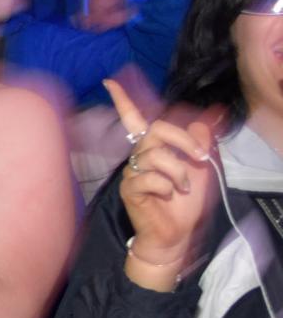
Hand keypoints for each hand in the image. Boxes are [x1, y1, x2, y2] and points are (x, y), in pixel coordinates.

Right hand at [104, 79, 220, 283]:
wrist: (177, 235)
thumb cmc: (185, 204)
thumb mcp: (201, 169)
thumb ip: (202, 143)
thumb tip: (208, 120)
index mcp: (153, 149)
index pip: (135, 119)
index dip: (123, 100)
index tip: (110, 82)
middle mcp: (138, 156)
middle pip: (155, 130)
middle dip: (183, 140)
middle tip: (201, 158)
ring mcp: (132, 172)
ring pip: (154, 155)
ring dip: (178, 171)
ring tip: (183, 187)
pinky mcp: (130, 189)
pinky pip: (149, 177)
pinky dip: (166, 186)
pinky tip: (168, 195)